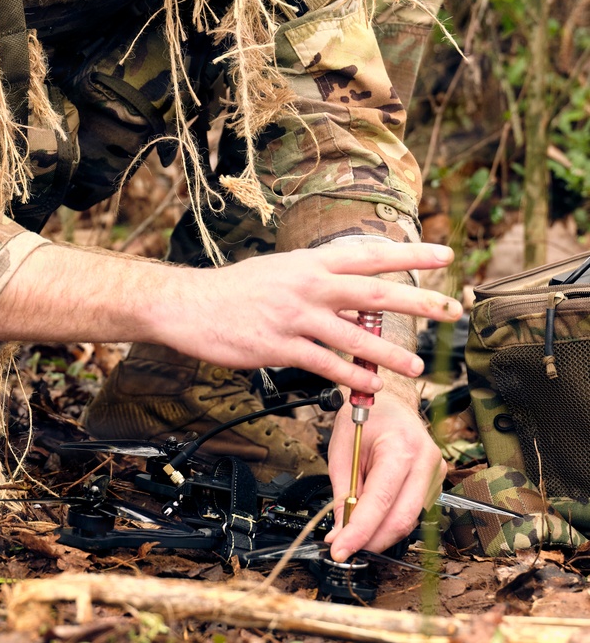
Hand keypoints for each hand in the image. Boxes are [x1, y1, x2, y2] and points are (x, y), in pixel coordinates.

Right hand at [160, 240, 458, 392]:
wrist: (189, 305)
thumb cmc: (238, 290)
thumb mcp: (283, 271)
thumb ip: (321, 279)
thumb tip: (359, 290)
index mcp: (311, 262)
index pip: (370, 255)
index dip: (410, 255)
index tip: (445, 255)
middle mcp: (308, 284)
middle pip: (373, 292)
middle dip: (418, 301)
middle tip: (452, 309)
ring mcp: (294, 315)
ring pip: (353, 335)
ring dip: (389, 354)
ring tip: (416, 369)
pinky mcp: (278, 346)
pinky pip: (323, 364)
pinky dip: (350, 377)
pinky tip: (370, 387)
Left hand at [324, 392, 443, 560]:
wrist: (390, 402)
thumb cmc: (365, 419)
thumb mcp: (342, 450)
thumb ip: (342, 493)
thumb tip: (341, 531)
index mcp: (400, 446)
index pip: (380, 502)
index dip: (359, 532)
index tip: (340, 550)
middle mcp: (425, 460)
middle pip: (401, 519)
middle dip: (371, 540)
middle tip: (345, 547)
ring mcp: (436, 472)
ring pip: (409, 520)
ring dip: (380, 533)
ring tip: (355, 529)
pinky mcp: (437, 481)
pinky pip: (414, 511)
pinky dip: (391, 520)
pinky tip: (373, 517)